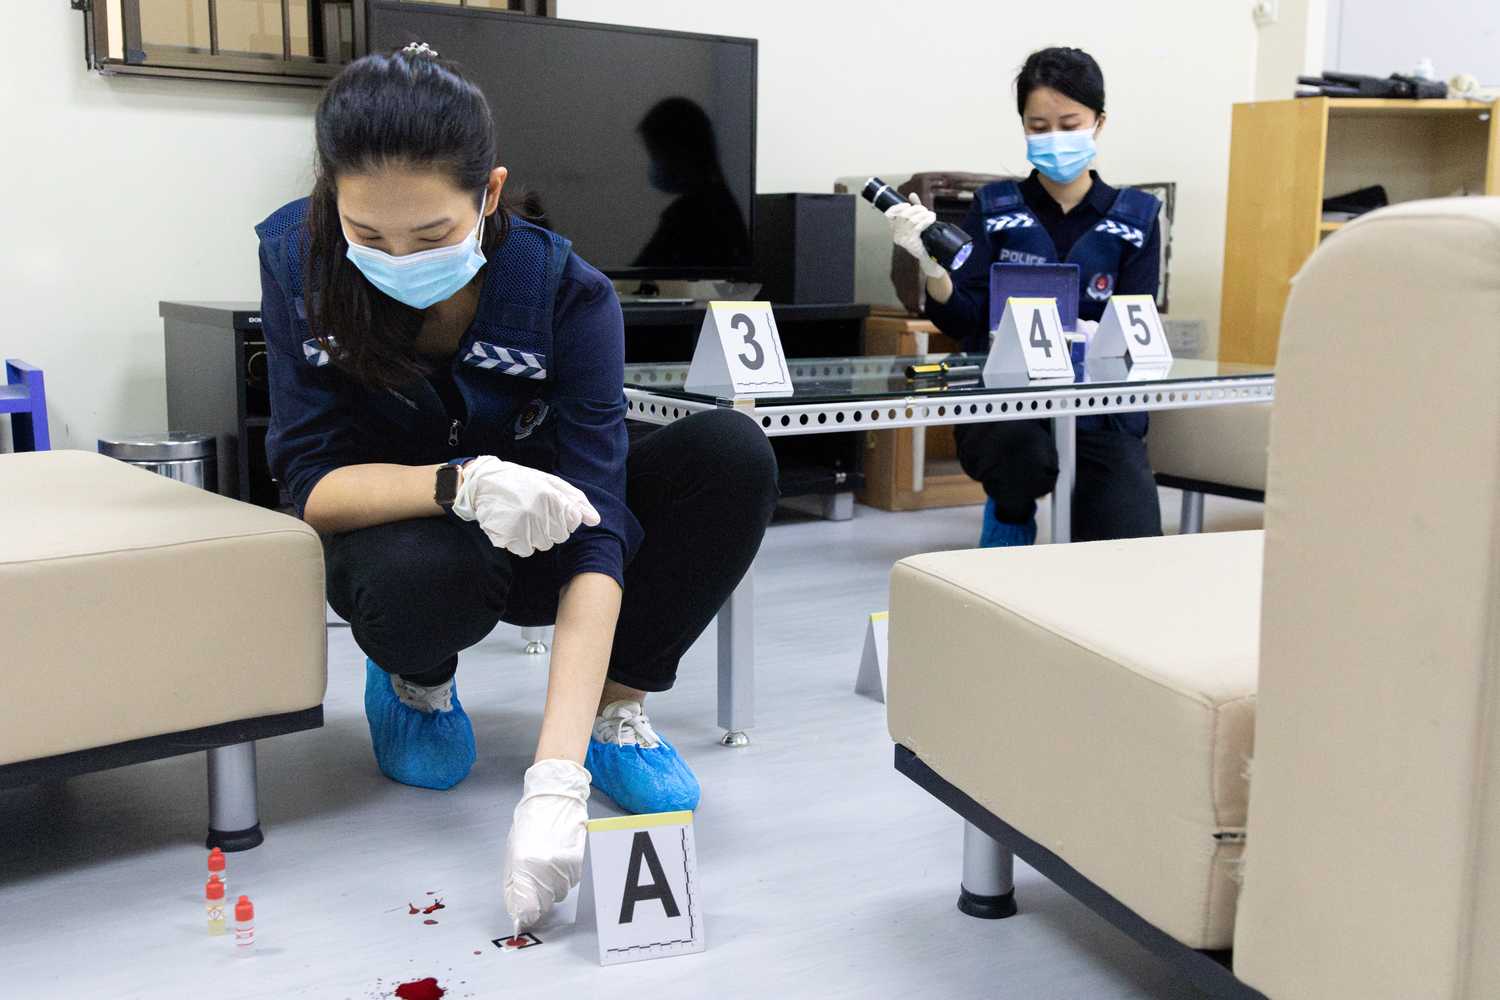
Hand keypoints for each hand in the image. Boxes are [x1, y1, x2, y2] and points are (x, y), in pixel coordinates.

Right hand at [452, 456, 599, 556]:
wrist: (483, 482)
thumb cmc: (520, 481)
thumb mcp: (550, 482)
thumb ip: (575, 499)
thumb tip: (595, 520)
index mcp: (551, 496)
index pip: (573, 521)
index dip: (564, 516)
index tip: (551, 507)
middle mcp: (538, 511)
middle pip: (560, 536)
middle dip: (551, 527)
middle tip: (535, 512)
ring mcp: (522, 525)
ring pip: (544, 545)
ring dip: (536, 535)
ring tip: (524, 518)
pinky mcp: (507, 536)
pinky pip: (526, 550)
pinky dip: (521, 542)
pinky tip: (514, 526)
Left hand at [503, 758, 590, 931]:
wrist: (554, 798)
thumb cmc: (530, 823)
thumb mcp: (512, 855)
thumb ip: (514, 887)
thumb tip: (519, 913)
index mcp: (524, 866)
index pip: (528, 910)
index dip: (526, 915)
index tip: (524, 916)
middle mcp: (546, 867)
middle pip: (545, 904)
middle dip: (538, 898)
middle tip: (534, 878)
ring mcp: (566, 864)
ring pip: (560, 893)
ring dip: (553, 886)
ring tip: (547, 863)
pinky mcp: (581, 861)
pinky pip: (572, 881)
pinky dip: (565, 876)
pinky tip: (559, 859)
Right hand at [885, 192, 945, 278]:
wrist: (930, 257)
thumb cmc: (924, 239)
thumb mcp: (918, 221)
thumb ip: (914, 208)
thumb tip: (911, 195)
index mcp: (895, 229)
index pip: (889, 214)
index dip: (897, 207)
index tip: (907, 205)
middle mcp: (896, 234)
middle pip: (903, 214)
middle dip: (916, 209)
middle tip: (925, 211)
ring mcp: (903, 239)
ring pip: (912, 219)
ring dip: (923, 214)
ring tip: (931, 215)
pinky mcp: (911, 242)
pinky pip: (917, 226)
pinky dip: (926, 220)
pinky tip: (931, 219)